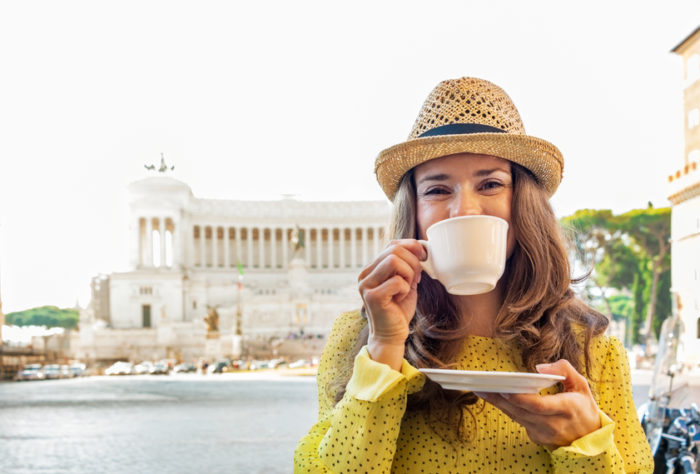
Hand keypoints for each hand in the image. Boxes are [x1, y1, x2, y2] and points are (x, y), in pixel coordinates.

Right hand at [358, 239, 425, 369]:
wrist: (391, 335)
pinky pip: (397, 281)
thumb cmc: (399, 309)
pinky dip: (405, 288)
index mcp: (371, 268)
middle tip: (416, 278)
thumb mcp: (405, 281)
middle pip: (394, 250)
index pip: (391, 244)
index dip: (411, 246)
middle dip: (413, 262)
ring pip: (394, 261)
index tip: (423, 258)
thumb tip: (420, 247)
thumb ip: (408, 265)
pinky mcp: (372, 296)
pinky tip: (400, 298)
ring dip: (409, 274)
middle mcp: (365, 274)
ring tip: (407, 288)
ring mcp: (366, 285)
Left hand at [475, 359, 600, 448]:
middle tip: (481, 386)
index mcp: (566, 409)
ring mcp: (543, 433)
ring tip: (480, 389)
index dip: (520, 398)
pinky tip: (493, 397)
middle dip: (500, 398)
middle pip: (521, 411)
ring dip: (497, 403)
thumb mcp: (581, 385)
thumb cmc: (583, 407)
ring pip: (516, 416)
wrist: (589, 438)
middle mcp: (553, 424)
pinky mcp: (536, 437)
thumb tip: (540, 367)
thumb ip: (564, 370)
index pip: (538, 406)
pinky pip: (518, 420)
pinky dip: (506, 408)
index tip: (505, 388)